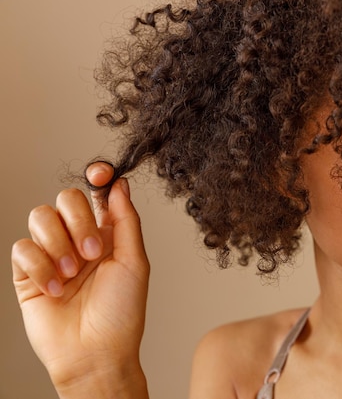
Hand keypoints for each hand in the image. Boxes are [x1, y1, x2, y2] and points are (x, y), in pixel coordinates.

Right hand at [11, 163, 149, 395]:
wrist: (95, 352)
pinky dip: (40, 266)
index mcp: (107, 233)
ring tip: (72, 274)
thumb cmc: (121, 311)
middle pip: (66, 198)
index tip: (99, 174)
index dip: (97, 177)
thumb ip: (125, 220)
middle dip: (79, 221)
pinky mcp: (27, 273)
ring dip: (58, 244)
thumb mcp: (134, 261)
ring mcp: (51, 254)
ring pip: (39, 216)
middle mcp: (78, 238)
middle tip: (91, 253)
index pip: (96, 193)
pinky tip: (55, 290)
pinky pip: (21, 247)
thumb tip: (120, 184)